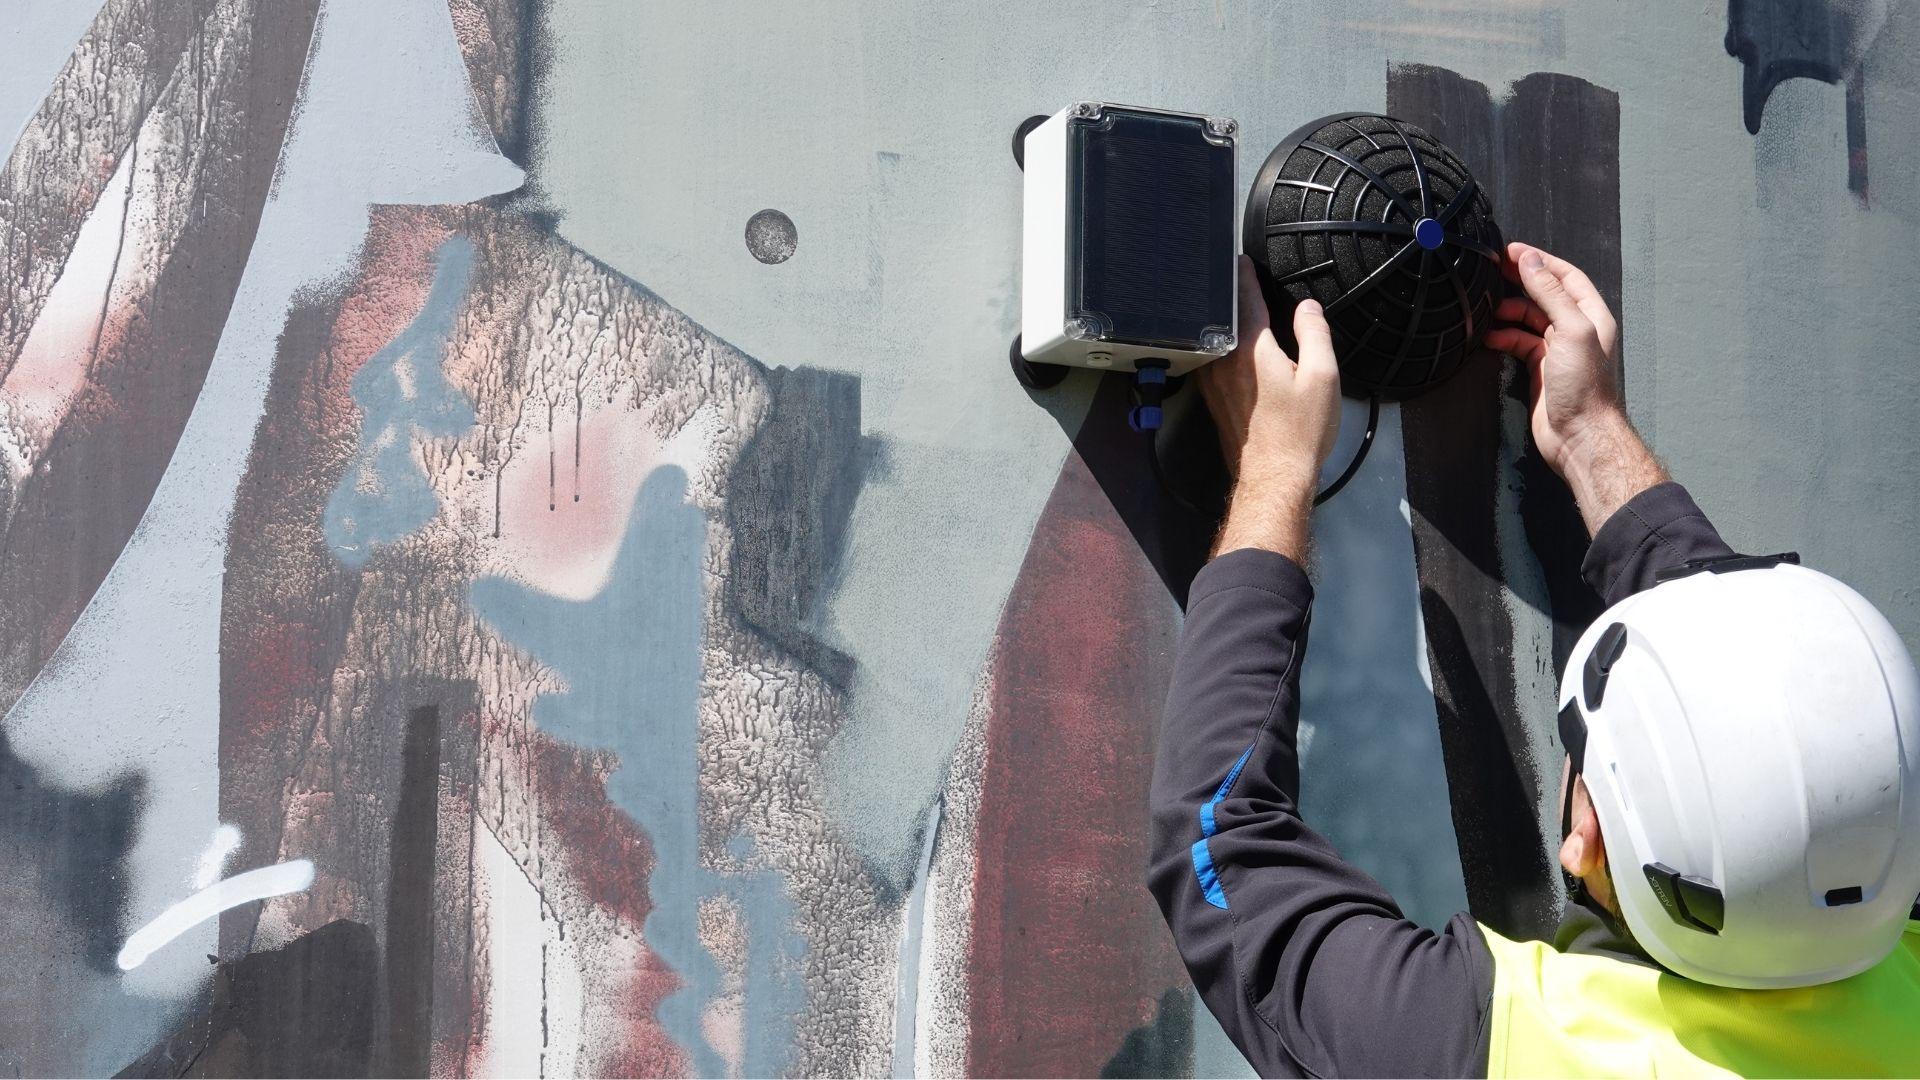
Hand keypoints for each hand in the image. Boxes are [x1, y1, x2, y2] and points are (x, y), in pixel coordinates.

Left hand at [1198, 256, 1341, 559]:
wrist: (1274, 477)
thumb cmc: (1301, 432)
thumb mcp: (1323, 377)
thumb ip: (1314, 334)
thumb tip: (1307, 308)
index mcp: (1252, 349)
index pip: (1244, 299)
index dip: (1243, 275)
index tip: (1240, 259)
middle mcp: (1224, 361)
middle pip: (1225, 316)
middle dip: (1231, 294)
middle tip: (1235, 275)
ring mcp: (1213, 381)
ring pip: (1216, 338)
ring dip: (1223, 319)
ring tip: (1232, 304)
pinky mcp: (1212, 399)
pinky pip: (1213, 358)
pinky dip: (1220, 343)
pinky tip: (1231, 344)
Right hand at [1484, 242, 1623, 475]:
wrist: (1579, 435)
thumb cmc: (1584, 386)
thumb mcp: (1570, 330)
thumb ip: (1550, 293)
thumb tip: (1531, 261)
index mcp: (1590, 315)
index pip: (1565, 276)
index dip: (1539, 261)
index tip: (1511, 252)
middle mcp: (1575, 329)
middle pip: (1545, 294)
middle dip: (1521, 281)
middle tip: (1493, 272)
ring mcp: (1557, 350)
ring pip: (1529, 319)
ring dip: (1508, 312)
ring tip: (1488, 308)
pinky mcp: (1540, 369)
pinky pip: (1519, 344)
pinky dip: (1504, 338)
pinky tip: (1490, 337)